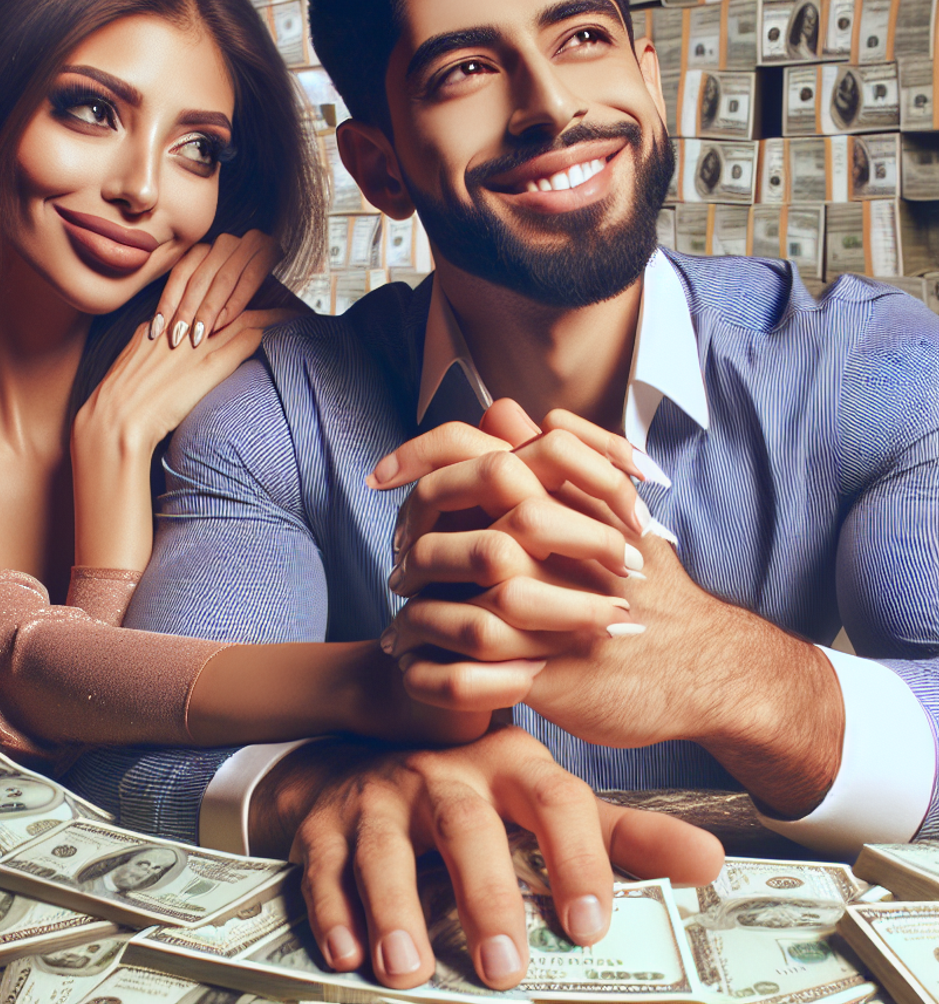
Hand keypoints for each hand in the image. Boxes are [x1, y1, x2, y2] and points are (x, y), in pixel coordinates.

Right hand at [71, 303, 294, 569]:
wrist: (110, 437)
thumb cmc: (116, 427)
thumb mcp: (128, 391)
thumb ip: (149, 377)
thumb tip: (164, 387)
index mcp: (149, 333)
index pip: (191, 302)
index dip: (219, 298)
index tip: (240, 294)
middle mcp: (171, 332)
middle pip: (217, 299)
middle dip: (246, 291)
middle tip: (276, 288)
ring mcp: (189, 347)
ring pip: (237, 313)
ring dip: (267, 307)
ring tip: (292, 302)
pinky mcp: (205, 365)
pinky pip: (246, 335)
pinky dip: (272, 326)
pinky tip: (291, 322)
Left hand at [149, 230, 283, 348]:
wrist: (291, 292)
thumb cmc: (249, 305)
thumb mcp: (214, 299)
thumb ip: (192, 302)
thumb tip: (156, 323)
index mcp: (208, 248)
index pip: (180, 274)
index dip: (168, 301)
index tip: (156, 328)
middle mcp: (226, 241)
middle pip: (198, 278)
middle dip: (186, 310)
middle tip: (176, 337)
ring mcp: (248, 242)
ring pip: (221, 279)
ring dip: (208, 310)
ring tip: (197, 336)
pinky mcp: (269, 249)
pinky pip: (247, 279)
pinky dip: (234, 303)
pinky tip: (222, 324)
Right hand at [250, 726, 723, 991]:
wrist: (364, 760)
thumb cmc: (473, 800)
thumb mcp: (545, 806)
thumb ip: (622, 837)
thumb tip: (712, 861)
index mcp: (507, 763)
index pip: (554, 798)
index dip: (577, 857)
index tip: (591, 926)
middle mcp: (443, 772)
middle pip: (466, 821)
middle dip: (485, 894)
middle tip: (505, 971)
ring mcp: (379, 793)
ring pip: (385, 843)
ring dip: (395, 907)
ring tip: (408, 971)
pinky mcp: (326, 821)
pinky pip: (325, 863)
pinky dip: (332, 909)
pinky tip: (346, 954)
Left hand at [378, 405, 844, 817]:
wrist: (704, 664)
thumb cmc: (646, 586)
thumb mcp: (603, 511)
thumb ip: (545, 457)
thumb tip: (499, 406)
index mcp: (563, 502)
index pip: (479, 456)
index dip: (419, 456)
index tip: (377, 476)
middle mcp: (554, 549)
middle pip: (457, 535)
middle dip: (414, 552)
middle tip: (395, 574)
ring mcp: (549, 612)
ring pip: (453, 608)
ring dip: (416, 620)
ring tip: (396, 632)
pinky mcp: (549, 672)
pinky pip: (466, 676)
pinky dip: (430, 675)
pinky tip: (413, 672)